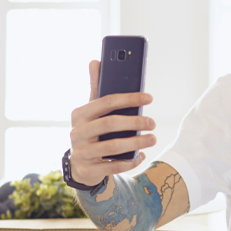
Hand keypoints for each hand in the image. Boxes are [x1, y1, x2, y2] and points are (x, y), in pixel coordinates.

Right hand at [68, 60, 156, 185]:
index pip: (106, 101)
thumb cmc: (91, 131)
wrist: (79, 164)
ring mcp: (81, 152)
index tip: (149, 98)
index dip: (129, 98)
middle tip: (153, 122)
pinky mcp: (87, 170)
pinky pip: (113, 166)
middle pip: (110, 124)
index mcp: (80, 114)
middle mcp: (77, 132)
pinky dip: (130, 161)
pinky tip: (142, 155)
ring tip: (152, 138)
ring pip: (112, 147)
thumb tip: (95, 61)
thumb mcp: (91, 111)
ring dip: (136, 142)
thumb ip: (96, 88)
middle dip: (135, 122)